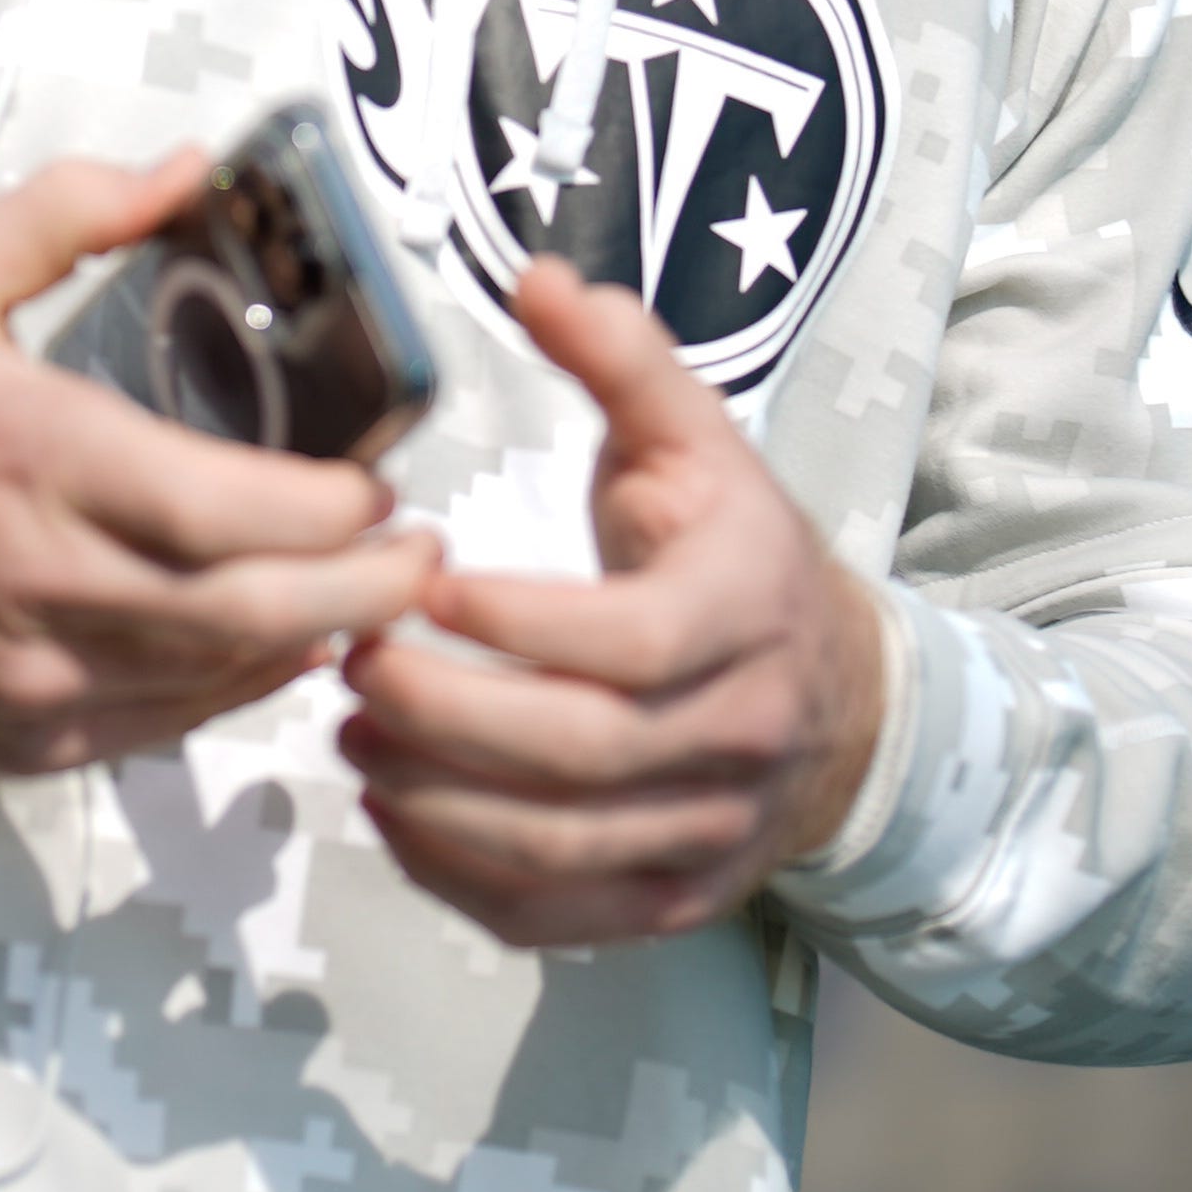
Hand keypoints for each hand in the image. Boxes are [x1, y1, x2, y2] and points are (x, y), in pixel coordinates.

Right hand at [0, 153, 438, 784]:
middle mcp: (50, 580)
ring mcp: (42, 678)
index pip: (234, 508)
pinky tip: (279, 646)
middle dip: (369, 588)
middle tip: (421, 556)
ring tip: (371, 596)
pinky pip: (171, 730)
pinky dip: (240, 690)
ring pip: (225, 679)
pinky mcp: (30, 746)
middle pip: (258, 608)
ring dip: (317, 638)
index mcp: (38, 458)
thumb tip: (184, 167)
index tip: (377, 483)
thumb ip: (64, 216)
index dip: (337, 510)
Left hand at [336, 257, 887, 946]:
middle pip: (582, 752)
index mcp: (748, 609)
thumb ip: (619, 357)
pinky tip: (393, 810)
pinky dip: (458, 878)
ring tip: (352, 735)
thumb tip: (535, 275)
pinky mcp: (670, 899)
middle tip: (354, 665)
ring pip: (559, 846)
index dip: (521, 624)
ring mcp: (710, 830)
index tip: (425, 582)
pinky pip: (556, 916)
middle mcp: (742, 732)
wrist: (839, 700)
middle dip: (448, 714)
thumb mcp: (698, 441)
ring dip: (434, 799)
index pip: (633, 639)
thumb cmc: (734, 554)